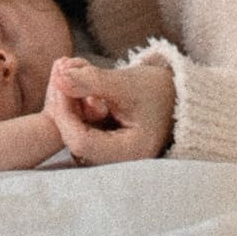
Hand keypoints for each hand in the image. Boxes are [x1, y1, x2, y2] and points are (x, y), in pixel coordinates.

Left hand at [46, 58, 175, 164]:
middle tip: (63, 73)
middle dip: (64, 105)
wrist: (176, 98)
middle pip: (74, 139)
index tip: (61, 81)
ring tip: (75, 74)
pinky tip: (80, 85)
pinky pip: (81, 129)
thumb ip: (93, 80)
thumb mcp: (126, 83)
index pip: (81, 141)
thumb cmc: (158, 91)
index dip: (64, 111)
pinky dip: (75, 106)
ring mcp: (111, 156)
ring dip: (68, 103)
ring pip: (74, 133)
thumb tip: (60, 77)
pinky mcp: (105, 146)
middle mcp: (119, 162)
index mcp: (130, 153)